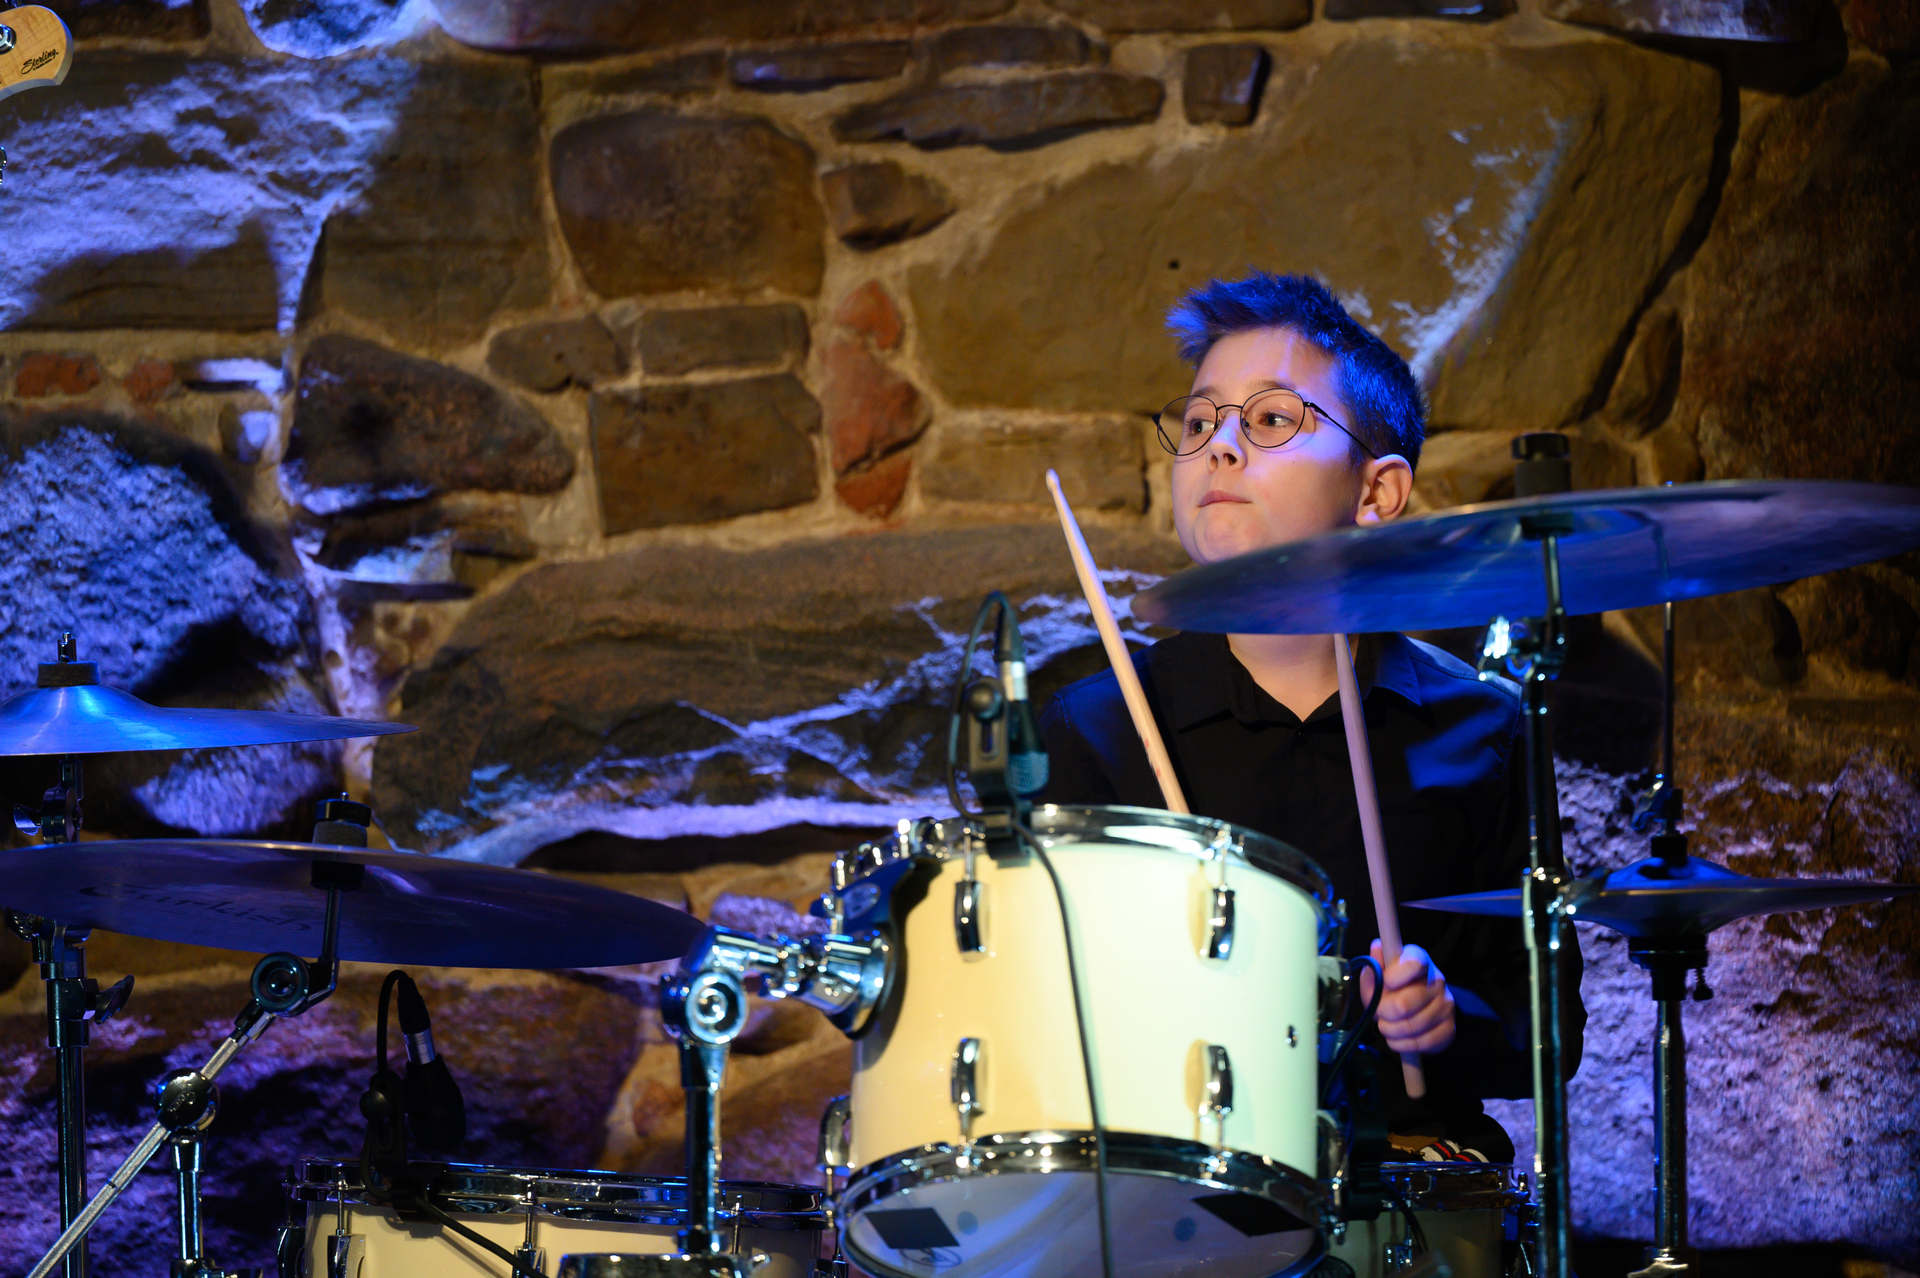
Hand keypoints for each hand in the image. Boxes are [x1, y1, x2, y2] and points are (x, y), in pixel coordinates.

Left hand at [1359, 940, 1456, 1054]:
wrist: (1422, 1005)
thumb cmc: (1396, 986)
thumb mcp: (1380, 973)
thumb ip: (1375, 965)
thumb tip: (1377, 947)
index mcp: (1419, 960)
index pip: (1413, 964)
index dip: (1393, 976)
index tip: (1386, 982)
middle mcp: (1437, 980)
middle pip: (1403, 1005)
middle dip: (1382, 1013)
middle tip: (1378, 1013)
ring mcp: (1446, 1005)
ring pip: (1410, 1027)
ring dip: (1390, 1031)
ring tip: (1386, 1026)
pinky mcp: (1449, 1028)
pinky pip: (1422, 1043)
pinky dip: (1402, 1044)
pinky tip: (1397, 1038)